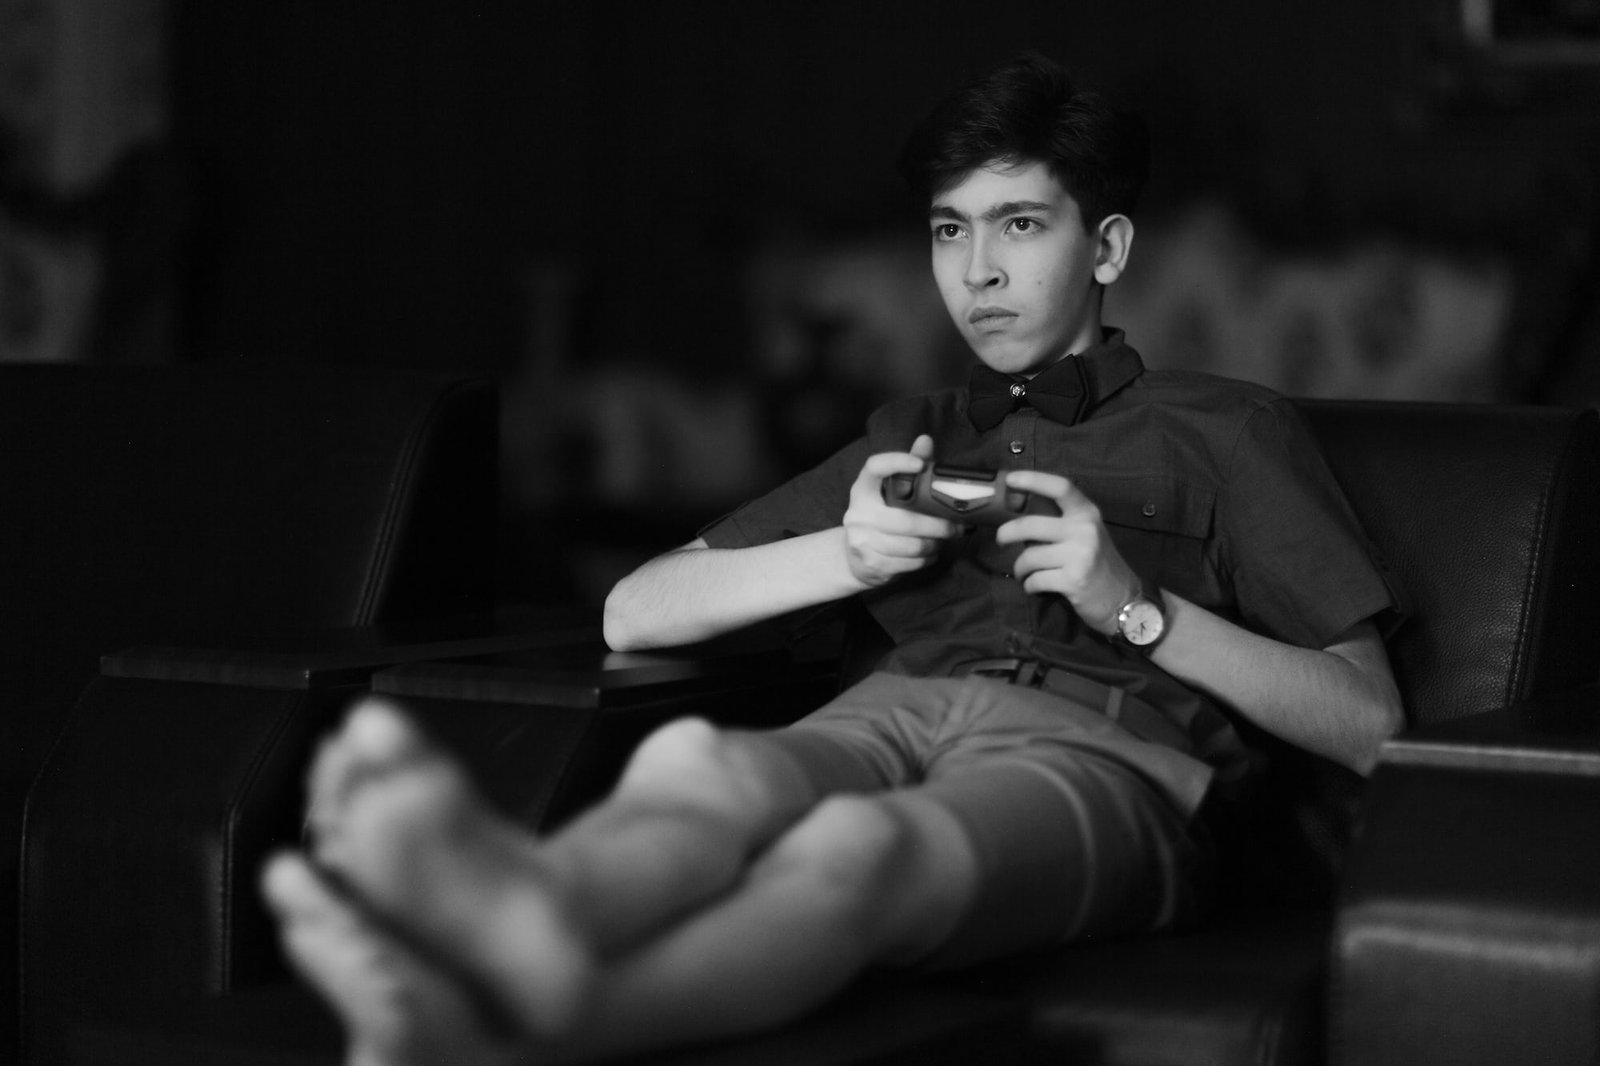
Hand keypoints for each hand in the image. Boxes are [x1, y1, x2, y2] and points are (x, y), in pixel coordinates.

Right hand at [841, 434, 959, 587]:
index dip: (896, 462)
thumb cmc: (881, 519)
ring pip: (912, 545)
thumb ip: (909, 467)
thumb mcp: (890, 493)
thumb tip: (925, 440)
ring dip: (934, 544)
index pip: (875, 468)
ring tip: (942, 540)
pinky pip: (910, 563)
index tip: (920, 464)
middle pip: (906, 520)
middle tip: (956, 526)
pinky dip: (926, 559)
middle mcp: (858, 513)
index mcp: (863, 489)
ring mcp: (861, 540)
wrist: (854, 558)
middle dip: (938, 526)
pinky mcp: (870, 563)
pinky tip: (929, 553)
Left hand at [995, 470, 1137, 633]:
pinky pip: (1035, 579)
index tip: (1010, 479)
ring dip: (1020, 568)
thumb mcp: (1086, 534)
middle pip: (1030, 525)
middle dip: (1006, 533)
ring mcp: (1080, 555)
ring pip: (1029, 557)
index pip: (1060, 487)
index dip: (1032, 479)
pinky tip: (1034, 586)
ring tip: (1023, 573)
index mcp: (1087, 513)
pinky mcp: (1073, 580)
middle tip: (1000, 540)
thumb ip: (1060, 522)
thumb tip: (1017, 516)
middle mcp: (1084, 530)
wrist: (1123, 598)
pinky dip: (1029, 585)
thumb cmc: (1098, 563)